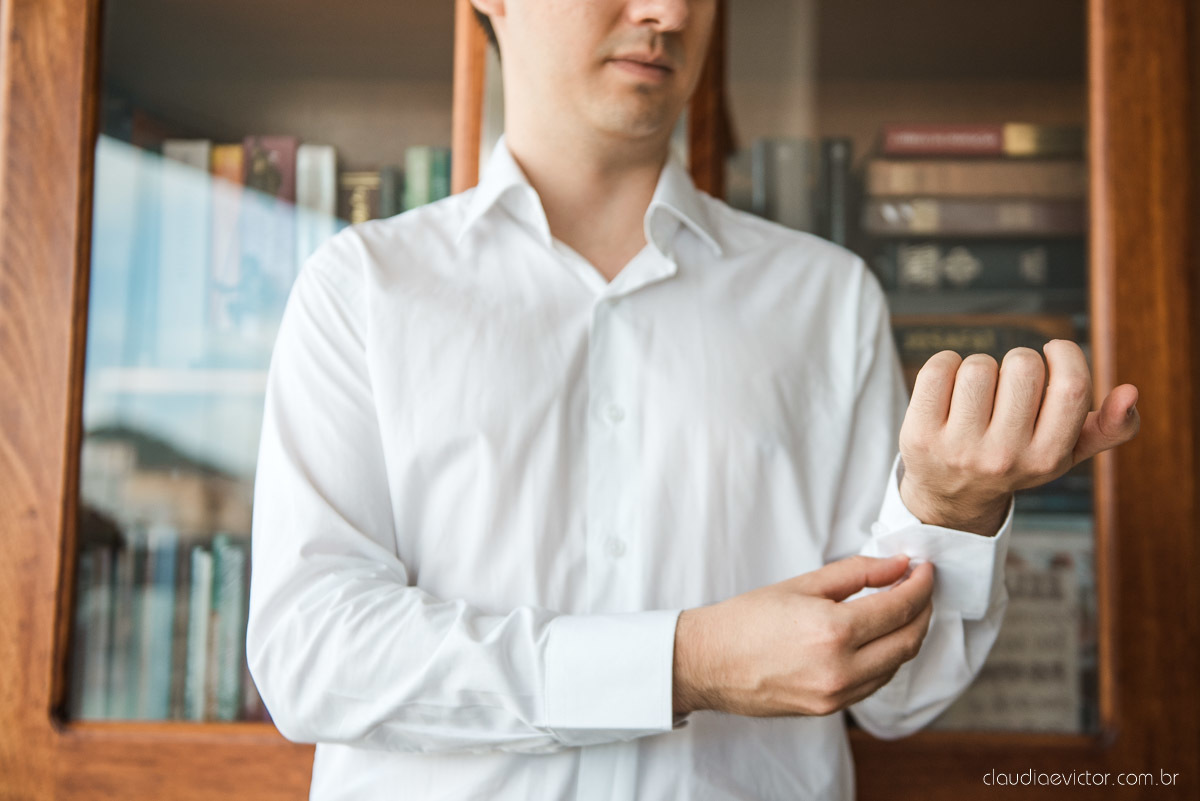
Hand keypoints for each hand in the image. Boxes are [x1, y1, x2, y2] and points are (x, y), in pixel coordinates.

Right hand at [673, 554, 933, 717]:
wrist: (708, 662)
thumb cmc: (747, 618)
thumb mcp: (802, 585)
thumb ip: (856, 573)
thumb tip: (898, 565)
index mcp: (834, 630)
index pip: (900, 607)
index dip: (921, 585)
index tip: (926, 569)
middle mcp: (841, 668)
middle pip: (908, 640)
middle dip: (922, 610)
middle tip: (920, 587)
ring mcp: (837, 695)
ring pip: (896, 665)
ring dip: (908, 636)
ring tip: (902, 610)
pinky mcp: (830, 710)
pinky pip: (874, 683)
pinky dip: (886, 659)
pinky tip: (878, 639)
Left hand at [897, 340, 1139, 532]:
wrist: (951, 497)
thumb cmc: (1016, 460)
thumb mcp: (1066, 453)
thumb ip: (1110, 428)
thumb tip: (1131, 392)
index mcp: (1047, 457)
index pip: (1073, 386)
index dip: (1064, 354)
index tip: (1053, 351)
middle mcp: (1003, 457)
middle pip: (1023, 367)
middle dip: (1018, 360)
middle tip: (1009, 381)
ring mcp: (957, 448)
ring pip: (978, 366)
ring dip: (979, 366)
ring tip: (978, 391)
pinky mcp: (918, 436)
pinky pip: (937, 369)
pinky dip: (945, 364)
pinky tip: (949, 385)